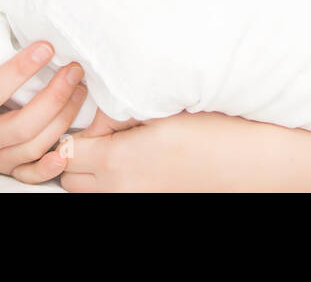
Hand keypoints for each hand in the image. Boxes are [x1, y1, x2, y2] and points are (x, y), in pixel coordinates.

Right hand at [0, 39, 87, 182]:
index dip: (21, 69)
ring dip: (63, 119)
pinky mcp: (5, 168)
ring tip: (79, 89)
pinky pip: (29, 175)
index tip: (47, 47)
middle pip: (24, 125)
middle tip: (74, 69)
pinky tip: (69, 148)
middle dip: (55, 97)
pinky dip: (50, 167)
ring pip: (34, 147)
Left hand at [60, 110, 284, 191]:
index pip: (65, 151)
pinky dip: (113, 180)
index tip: (96, 117)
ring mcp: (133, 201)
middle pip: (69, 177)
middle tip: (103, 131)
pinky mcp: (148, 203)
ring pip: (89, 191)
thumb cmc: (210, 131)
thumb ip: (116, 110)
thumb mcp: (157, 107)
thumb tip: (95, 113)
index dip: (74, 130)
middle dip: (78, 153)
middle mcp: (119, 190)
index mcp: (116, 162)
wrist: (246, 162)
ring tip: (120, 146)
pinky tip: (137, 160)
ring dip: (93, 169)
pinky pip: (112, 195)